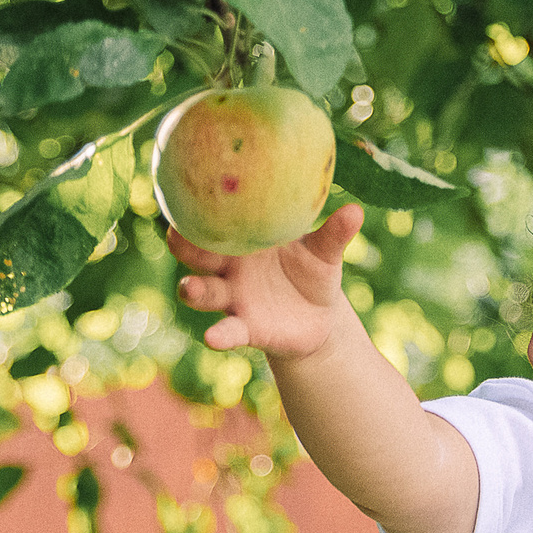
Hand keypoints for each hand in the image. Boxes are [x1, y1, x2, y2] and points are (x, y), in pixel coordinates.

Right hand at [170, 203, 362, 359]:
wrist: (320, 318)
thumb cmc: (313, 273)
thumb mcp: (325, 253)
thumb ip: (334, 235)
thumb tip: (356, 211)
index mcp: (244, 241)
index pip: (214, 221)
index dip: (198, 210)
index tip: (187, 193)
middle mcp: (229, 268)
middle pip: (198, 254)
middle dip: (185, 247)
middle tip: (175, 235)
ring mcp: (233, 299)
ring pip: (205, 292)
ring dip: (194, 290)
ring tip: (189, 288)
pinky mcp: (244, 329)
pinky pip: (228, 331)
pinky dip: (220, 335)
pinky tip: (213, 338)